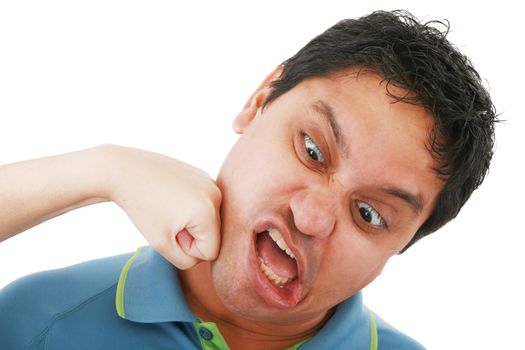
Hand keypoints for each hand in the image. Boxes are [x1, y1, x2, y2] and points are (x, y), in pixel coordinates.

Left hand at [106, 145, 221, 268]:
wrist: (124, 170)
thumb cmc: (141, 206)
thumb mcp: (160, 244)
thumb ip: (184, 261)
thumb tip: (200, 257)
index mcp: (207, 212)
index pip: (211, 251)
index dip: (188, 250)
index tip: (169, 233)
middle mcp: (215, 195)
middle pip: (212, 234)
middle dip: (190, 235)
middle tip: (167, 221)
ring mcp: (210, 182)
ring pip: (208, 219)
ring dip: (190, 222)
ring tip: (168, 209)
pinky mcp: (203, 175)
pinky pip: (203, 204)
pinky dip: (189, 207)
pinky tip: (170, 197)